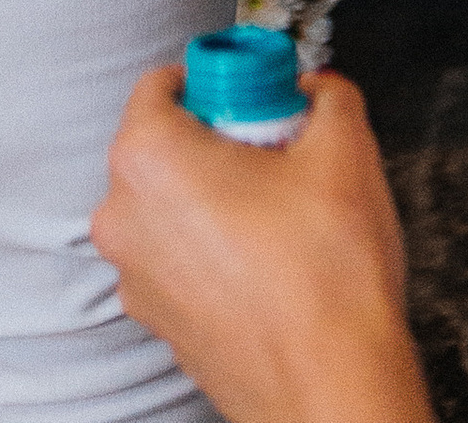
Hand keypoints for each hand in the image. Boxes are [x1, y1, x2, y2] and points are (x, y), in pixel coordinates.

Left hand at [92, 69, 429, 422]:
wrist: (333, 388)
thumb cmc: (325, 282)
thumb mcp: (344, 149)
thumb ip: (327, 95)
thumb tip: (319, 90)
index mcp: (148, 157)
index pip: (166, 81)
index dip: (224, 79)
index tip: (262, 93)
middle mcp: (123, 216)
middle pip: (166, 142)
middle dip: (222, 137)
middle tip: (281, 151)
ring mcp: (135, 276)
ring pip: (172, 203)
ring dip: (219, 195)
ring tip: (282, 212)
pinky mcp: (160, 320)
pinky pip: (180, 256)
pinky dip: (214, 247)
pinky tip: (270, 258)